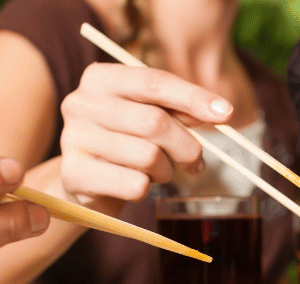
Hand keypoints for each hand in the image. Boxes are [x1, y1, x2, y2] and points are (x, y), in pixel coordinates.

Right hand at [60, 63, 233, 203]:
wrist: (86, 184)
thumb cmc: (126, 144)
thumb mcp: (151, 118)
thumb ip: (180, 110)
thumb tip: (220, 111)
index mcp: (101, 79)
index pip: (154, 82)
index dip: (194, 97)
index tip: (226, 114)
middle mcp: (80, 103)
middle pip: (155, 122)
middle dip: (187, 146)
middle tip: (196, 163)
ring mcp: (73, 139)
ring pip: (148, 156)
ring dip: (166, 171)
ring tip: (158, 172)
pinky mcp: (74, 175)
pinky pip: (134, 184)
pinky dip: (146, 189)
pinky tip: (137, 185)